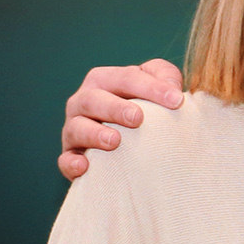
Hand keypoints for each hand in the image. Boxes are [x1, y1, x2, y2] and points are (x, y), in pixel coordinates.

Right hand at [59, 59, 183, 178]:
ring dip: (94, 133)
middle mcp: (84, 101)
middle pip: (93, 99)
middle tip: (137, 118)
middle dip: (114, 107)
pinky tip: (85, 166)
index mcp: (105, 81)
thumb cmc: (148, 110)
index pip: (126, 78)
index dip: (151, 87)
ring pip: (76, 128)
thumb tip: (173, 88)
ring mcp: (75, 129)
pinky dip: (72, 162)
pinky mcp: (71, 156)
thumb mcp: (158, 89)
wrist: (132, 146)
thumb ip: (166, 77)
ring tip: (115, 141)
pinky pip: (66, 159)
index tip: (177, 100)